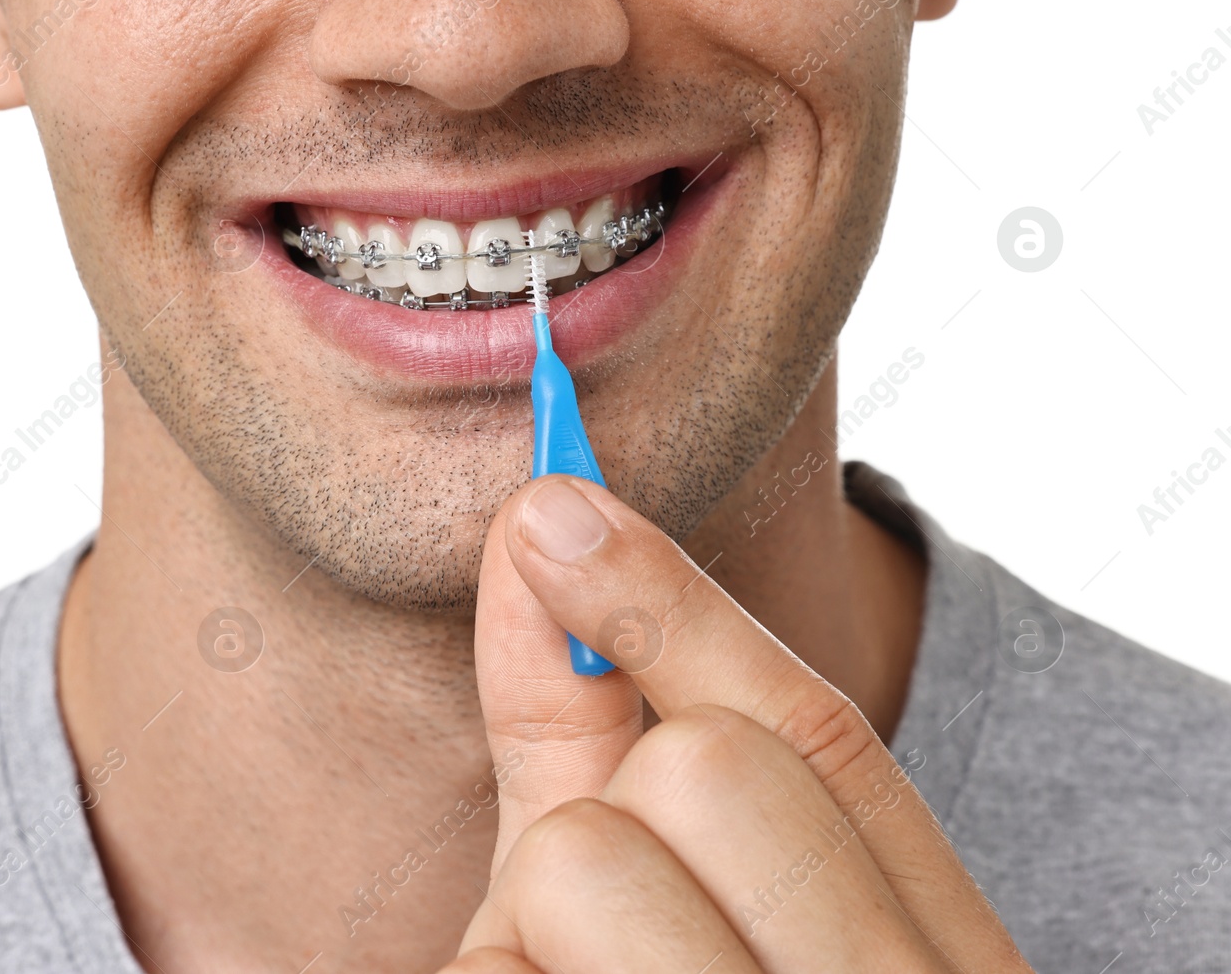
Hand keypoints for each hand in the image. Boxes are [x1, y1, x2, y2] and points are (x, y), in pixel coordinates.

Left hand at [443, 475, 1029, 973]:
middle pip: (699, 771)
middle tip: (624, 929)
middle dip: (611, 815)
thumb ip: (609, 738)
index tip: (550, 511)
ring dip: (533, 922)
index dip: (673, 604)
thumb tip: (541, 543)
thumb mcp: (689, 913)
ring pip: (578, 858)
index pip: (819, 733)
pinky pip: (497, 967)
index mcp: (942, 967)